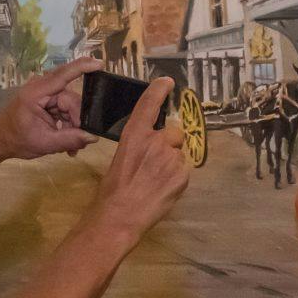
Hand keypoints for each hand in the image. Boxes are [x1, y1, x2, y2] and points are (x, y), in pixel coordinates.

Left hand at [0, 57, 100, 160]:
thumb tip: (93, 137)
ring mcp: (44, 94)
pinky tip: (68, 141)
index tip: (100, 63)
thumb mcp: (45, 144)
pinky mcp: (47, 101)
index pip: (63, 75)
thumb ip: (70, 139)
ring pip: (70, 106)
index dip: (82, 68)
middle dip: (77, 121)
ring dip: (73, 126)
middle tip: (79, 143)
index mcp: (35, 93)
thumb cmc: (16, 140)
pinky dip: (68, 125)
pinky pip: (64, 110)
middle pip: (70, 99)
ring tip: (72, 147)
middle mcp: (41, 88)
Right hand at [89, 76, 189, 237]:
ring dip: (172, 163)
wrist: (120, 215)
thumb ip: (140, 145)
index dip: (159, 90)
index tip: (167, 82)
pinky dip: (176, 178)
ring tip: (155, 181)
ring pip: (179, 154)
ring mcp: (170, 158)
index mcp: (134, 135)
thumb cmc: (113, 190)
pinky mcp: (182, 175)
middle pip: (174, 132)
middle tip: (156, 163)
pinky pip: (184, 170)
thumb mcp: (122, 158)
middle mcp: (155, 141)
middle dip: (170, 144)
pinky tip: (162, 189)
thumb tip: (151, 146)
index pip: (148, 105)